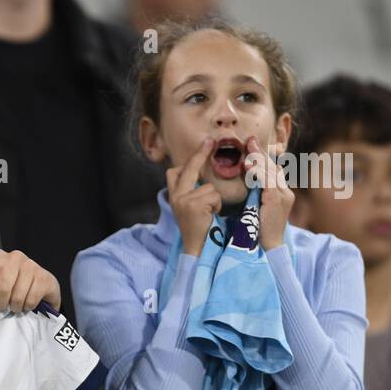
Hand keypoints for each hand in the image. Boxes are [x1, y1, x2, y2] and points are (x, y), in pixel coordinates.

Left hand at [0, 249, 59, 312]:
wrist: (42, 289)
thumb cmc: (13, 287)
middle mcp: (15, 257)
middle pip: (4, 284)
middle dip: (2, 300)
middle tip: (2, 307)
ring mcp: (32, 265)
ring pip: (18, 294)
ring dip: (16, 306)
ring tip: (15, 307)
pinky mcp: (45, 277)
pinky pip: (32, 298)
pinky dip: (28, 306)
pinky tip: (27, 304)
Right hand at [169, 137, 220, 256]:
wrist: (196, 249)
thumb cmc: (198, 229)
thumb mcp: (189, 208)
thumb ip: (191, 192)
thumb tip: (199, 174)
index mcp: (173, 196)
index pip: (176, 171)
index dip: (190, 160)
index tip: (204, 145)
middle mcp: (175, 196)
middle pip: (189, 169)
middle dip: (200, 153)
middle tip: (210, 140)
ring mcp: (183, 200)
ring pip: (209, 187)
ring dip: (215, 200)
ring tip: (210, 214)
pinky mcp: (193, 205)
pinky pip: (214, 196)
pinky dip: (217, 206)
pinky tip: (211, 216)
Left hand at [246, 135, 293, 249]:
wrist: (268, 246)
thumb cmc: (259, 230)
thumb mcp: (257, 207)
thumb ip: (256, 194)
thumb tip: (247, 180)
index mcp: (282, 193)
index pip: (274, 170)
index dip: (263, 157)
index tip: (252, 145)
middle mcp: (285, 192)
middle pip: (273, 167)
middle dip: (260, 153)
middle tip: (250, 140)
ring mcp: (283, 195)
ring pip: (271, 172)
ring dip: (258, 159)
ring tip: (248, 149)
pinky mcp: (276, 200)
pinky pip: (267, 182)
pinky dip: (257, 173)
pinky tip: (249, 166)